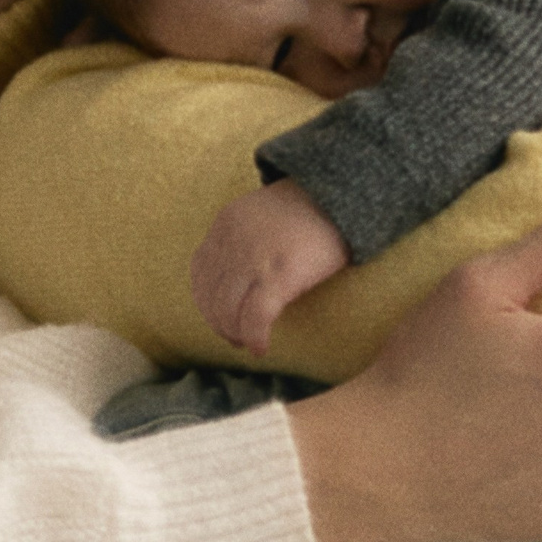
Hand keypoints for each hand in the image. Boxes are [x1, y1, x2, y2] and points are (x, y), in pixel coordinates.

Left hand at [191, 181, 348, 352]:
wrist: (342, 194)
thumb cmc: (308, 209)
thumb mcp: (260, 213)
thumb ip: (242, 238)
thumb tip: (235, 278)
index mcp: (225, 224)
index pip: (199, 271)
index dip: (206, 301)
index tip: (220, 316)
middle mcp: (233, 241)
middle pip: (210, 296)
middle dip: (220, 323)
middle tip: (235, 337)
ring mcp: (255, 258)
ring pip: (227, 311)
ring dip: (235, 334)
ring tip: (248, 342)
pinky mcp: (280, 275)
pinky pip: (255, 318)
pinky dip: (254, 338)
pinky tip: (261, 347)